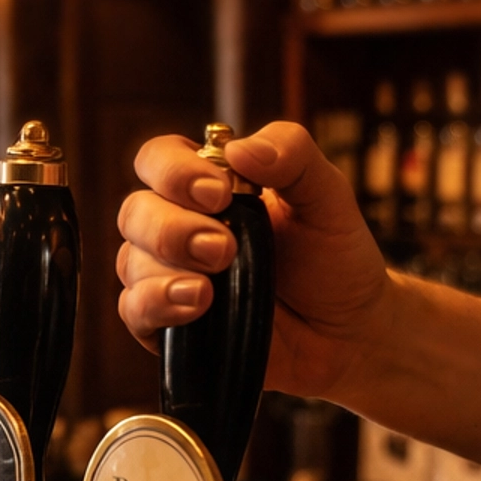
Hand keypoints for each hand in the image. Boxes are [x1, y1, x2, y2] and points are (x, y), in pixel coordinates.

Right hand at [116, 122, 391, 401]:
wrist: (350, 333)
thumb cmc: (335, 261)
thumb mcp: (327, 196)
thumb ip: (292, 155)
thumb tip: (239, 148)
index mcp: (208, 186)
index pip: (158, 160)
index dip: (174, 172)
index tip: (221, 193)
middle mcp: (179, 227)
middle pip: (135, 211)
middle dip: (173, 228)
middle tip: (224, 248)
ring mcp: (170, 277)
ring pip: (130, 261)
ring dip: (167, 269)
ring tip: (211, 288)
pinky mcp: (170, 326)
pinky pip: (134, 311)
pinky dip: (156, 304)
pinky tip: (196, 305)